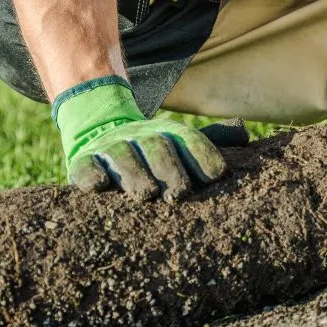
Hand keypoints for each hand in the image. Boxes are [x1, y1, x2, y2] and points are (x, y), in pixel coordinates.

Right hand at [52, 76, 226, 200]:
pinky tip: (100, 186)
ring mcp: (109, 147)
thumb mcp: (180, 142)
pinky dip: (90, 175)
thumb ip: (212, 140)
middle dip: (169, 167)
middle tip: (180, 193)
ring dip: (134, 173)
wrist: (98, 132)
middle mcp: (139, 136)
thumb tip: (244, 134)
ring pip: (121, 155)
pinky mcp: (82, 161)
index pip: (188, 138)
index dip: (203, 154)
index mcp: (166, 132)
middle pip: (156, 145)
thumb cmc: (153, 151)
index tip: (217, 175)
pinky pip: (84, 166)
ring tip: (146, 194)